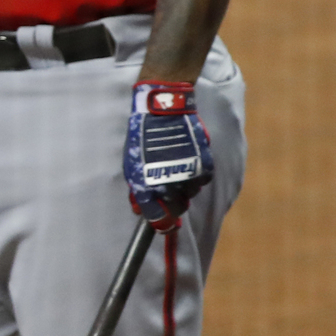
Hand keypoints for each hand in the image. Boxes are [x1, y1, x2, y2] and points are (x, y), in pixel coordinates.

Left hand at [124, 81, 213, 226]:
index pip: (158, 219)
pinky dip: (197, 175)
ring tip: (176, 170)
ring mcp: (189, 176)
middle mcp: (170, 186)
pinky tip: (188, 163)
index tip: (164, 224)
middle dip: (173, 205)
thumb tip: (137, 208)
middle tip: (169, 193)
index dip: (161, 224)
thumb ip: (136, 188)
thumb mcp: (131, 164)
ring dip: (184, 188)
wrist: (163, 111)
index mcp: (148, 188)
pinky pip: (202, 180)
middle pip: (177, 210)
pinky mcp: (205, 165)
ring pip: (190, 194)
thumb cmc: (141, 137)